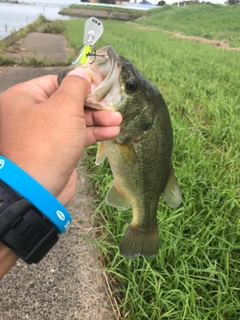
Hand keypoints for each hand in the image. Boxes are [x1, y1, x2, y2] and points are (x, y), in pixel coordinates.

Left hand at [0, 72, 121, 204]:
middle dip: (92, 104)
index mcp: (24, 98)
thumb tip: (82, 72)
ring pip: (73, 120)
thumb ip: (76, 86)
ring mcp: (43, 134)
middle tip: (113, 105)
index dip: (80, 82)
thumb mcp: (64, 107)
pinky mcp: (55, 150)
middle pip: (67, 102)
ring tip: (118, 120)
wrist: (39, 190)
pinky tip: (111, 132)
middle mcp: (31, 114)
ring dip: (97, 120)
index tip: (101, 84)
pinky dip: (92, 133)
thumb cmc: (47, 143)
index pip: (56, 81)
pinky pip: (75, 136)